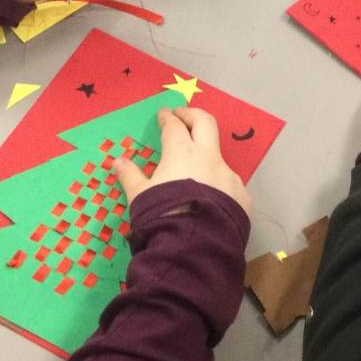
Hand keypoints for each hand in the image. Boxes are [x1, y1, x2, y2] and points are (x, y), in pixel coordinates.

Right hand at [113, 107, 251, 217]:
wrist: (196, 246)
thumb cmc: (163, 215)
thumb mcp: (140, 197)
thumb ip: (131, 177)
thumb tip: (118, 162)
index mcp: (183, 153)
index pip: (174, 126)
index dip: (168, 118)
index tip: (164, 113)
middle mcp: (209, 158)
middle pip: (205, 123)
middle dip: (192, 115)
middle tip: (182, 115)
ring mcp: (229, 176)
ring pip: (218, 158)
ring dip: (206, 157)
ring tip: (194, 170)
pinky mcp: (242, 196)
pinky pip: (229, 185)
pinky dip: (218, 186)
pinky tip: (210, 200)